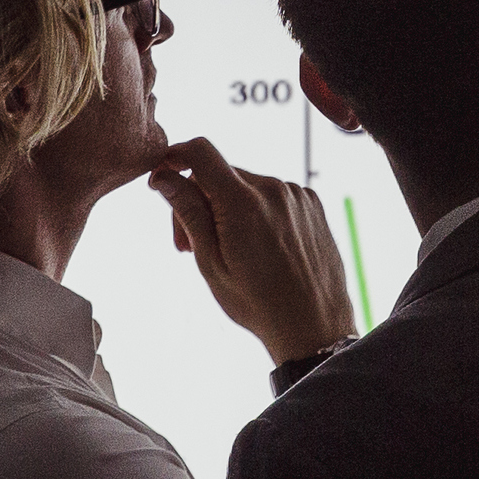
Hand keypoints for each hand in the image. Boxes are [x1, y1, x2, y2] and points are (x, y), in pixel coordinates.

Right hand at [150, 137, 359, 365]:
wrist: (314, 326)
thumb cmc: (259, 303)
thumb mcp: (211, 263)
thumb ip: (188, 212)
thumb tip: (165, 176)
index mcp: (243, 203)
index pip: (200, 152)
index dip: (175, 158)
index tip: (164, 178)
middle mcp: (273, 189)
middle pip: (220, 174)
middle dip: (199, 201)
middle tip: (190, 245)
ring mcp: (296, 194)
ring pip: (246, 186)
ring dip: (229, 209)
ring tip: (230, 252)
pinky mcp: (312, 203)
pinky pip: (272, 195)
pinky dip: (258, 212)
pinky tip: (260, 248)